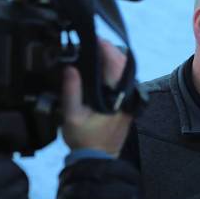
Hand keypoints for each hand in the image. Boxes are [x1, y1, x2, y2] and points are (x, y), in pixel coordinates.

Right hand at [61, 39, 131, 156]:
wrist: (97, 159)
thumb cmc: (84, 141)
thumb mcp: (71, 116)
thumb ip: (71, 91)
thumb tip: (70, 69)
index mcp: (117, 98)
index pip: (116, 66)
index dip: (106, 50)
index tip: (95, 39)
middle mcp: (127, 98)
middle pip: (124, 66)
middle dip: (110, 51)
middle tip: (94, 41)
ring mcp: (129, 101)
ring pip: (125, 73)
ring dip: (113, 60)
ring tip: (97, 50)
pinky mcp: (127, 104)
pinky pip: (123, 82)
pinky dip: (114, 71)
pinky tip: (102, 67)